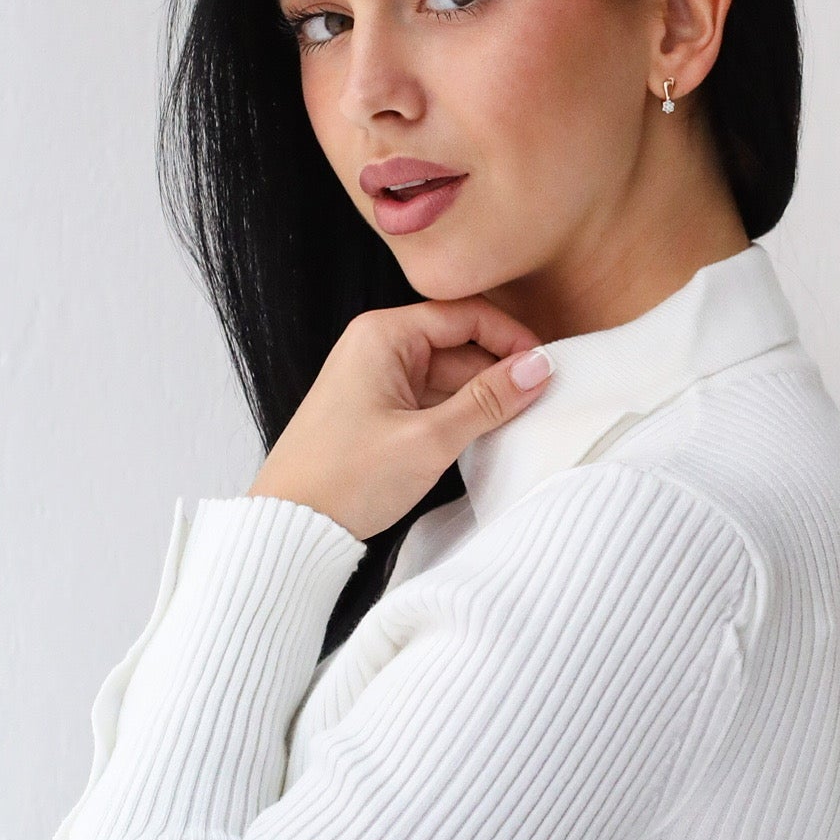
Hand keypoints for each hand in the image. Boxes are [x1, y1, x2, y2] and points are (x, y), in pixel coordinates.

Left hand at [247, 298, 553, 539]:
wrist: (292, 524)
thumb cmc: (345, 479)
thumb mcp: (429, 439)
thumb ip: (488, 401)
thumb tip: (537, 368)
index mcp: (383, 335)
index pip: (465, 316)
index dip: (511, 338)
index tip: (546, 365)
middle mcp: (377, 347)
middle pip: (459, 345)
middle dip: (499, 371)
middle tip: (541, 400)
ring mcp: (376, 379)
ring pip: (447, 376)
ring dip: (481, 398)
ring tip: (518, 422)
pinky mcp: (376, 411)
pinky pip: (430, 400)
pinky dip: (457, 415)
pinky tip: (483, 437)